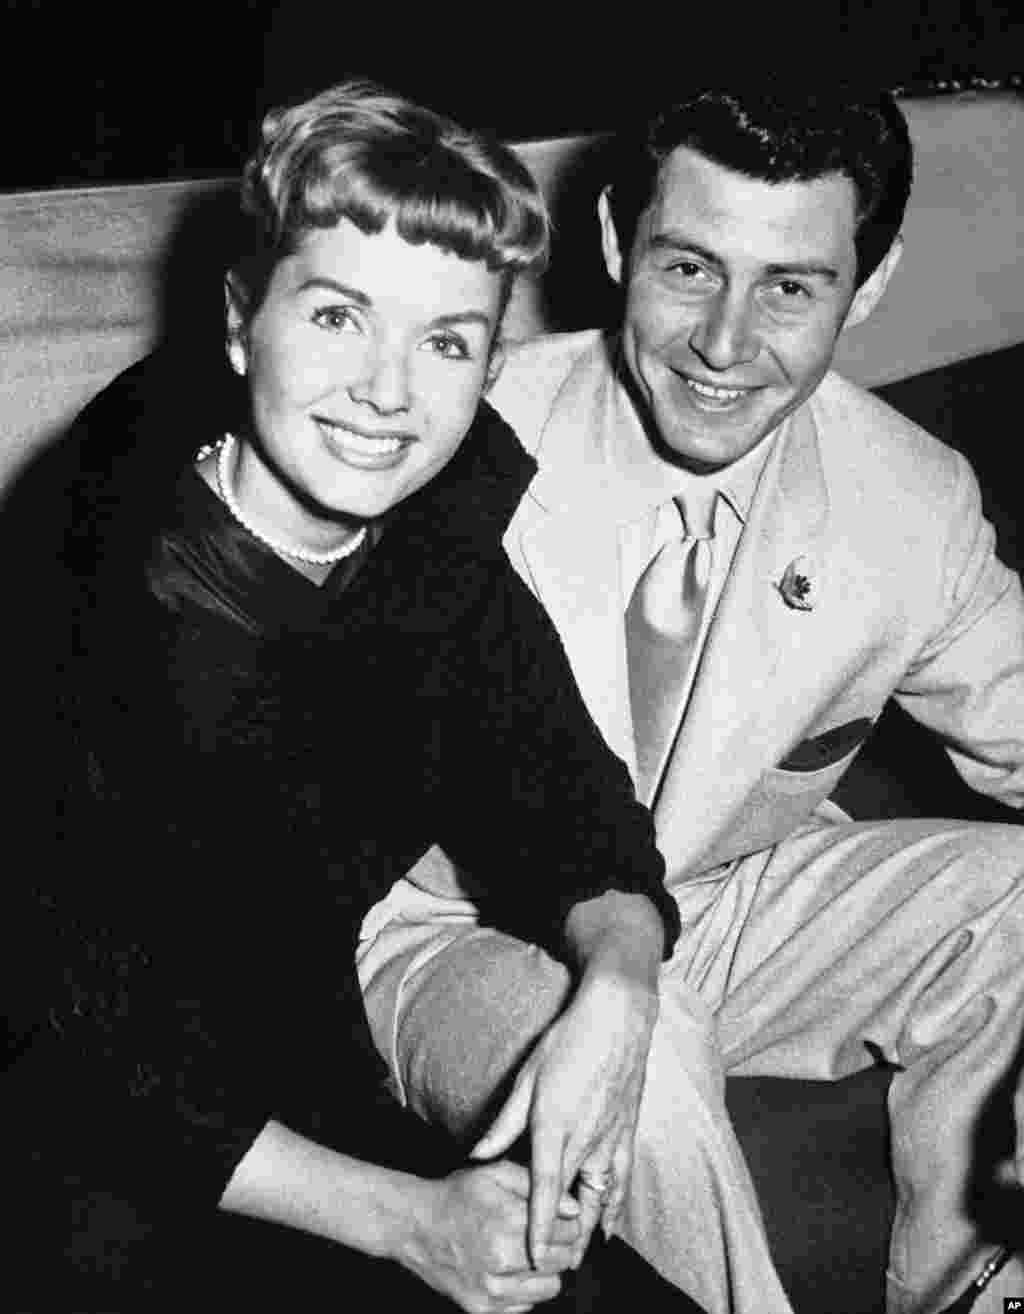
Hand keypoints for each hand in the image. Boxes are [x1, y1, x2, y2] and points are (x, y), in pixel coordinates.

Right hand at [398, 1160, 580, 1312]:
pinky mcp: (483, 1309)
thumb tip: (574, 1209)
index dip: (568, 1223)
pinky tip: (511, 1271)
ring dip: (546, 1271)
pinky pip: (526, 1306)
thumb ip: (536, 1185)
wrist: (416, 1227)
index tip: (562, 1219)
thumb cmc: (459, 1196)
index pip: (567, 1232)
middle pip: (562, 1261)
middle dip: (560, 1247)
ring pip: (550, 1288)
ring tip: (528, 1254)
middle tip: (547, 1236)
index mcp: (506, 1220)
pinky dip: (525, 1290)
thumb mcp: (494, 1173)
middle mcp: (500, 1258)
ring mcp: (491, 1289)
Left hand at [470, 971, 657, 1267]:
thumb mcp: (527, 1077)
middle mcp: (585, 1140)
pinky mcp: (627, 1132)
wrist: (617, 1018)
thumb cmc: (567, 1041)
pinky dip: (615, 1207)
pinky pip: (622, 1180)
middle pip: (572, 1203)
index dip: (538, 1228)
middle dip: (561, 1239)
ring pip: (599, 1198)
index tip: (532, 1257)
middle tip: (549, 1268)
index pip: (544, 1191)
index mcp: (555, 1127)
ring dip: (587, 1230)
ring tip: (576, 1257)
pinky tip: (609, 1226)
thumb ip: (505, 1123)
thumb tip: (478, 1152)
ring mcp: (610, 1138)